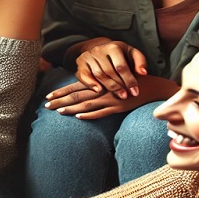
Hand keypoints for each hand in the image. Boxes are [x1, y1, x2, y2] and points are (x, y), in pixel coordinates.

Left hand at [46, 75, 177, 118]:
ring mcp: (110, 99)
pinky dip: (89, 114)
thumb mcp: (112, 80)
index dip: (61, 92)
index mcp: (99, 81)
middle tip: (46, 105)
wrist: (152, 86)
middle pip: (77, 95)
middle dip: (60, 101)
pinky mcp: (119, 107)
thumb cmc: (129, 82)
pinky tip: (78, 117)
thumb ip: (98, 84)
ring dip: (71, 108)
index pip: (75, 86)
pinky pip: (101, 112)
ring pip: (86, 104)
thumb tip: (81, 91)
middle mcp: (102, 89)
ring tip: (58, 111)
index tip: (47, 96)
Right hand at [74, 40, 147, 96]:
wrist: (100, 48)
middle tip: (126, 95)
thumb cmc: (119, 54)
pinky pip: (84, 76)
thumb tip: (143, 73)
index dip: (129, 80)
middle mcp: (99, 50)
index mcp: (113, 47)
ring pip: (98, 75)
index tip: (135, 91)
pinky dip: (91, 84)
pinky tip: (99, 91)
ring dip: (109, 87)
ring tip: (118, 95)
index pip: (121, 66)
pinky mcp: (80, 63)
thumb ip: (140, 61)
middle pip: (109, 72)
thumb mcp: (131, 53)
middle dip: (119, 86)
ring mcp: (88, 56)